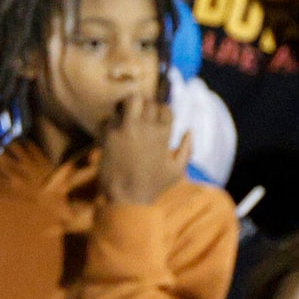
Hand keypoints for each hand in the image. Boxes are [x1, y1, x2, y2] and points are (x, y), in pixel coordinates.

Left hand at [95, 91, 189, 205]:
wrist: (125, 199)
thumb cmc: (153, 186)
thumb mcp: (176, 171)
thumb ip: (187, 149)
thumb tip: (190, 131)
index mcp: (163, 135)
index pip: (165, 108)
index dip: (161, 113)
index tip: (156, 122)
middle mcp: (146, 128)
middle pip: (148, 101)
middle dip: (146, 107)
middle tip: (141, 118)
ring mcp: (126, 129)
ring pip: (130, 99)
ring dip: (129, 105)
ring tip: (128, 115)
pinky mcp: (109, 134)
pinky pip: (110, 116)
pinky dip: (112, 120)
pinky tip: (114, 130)